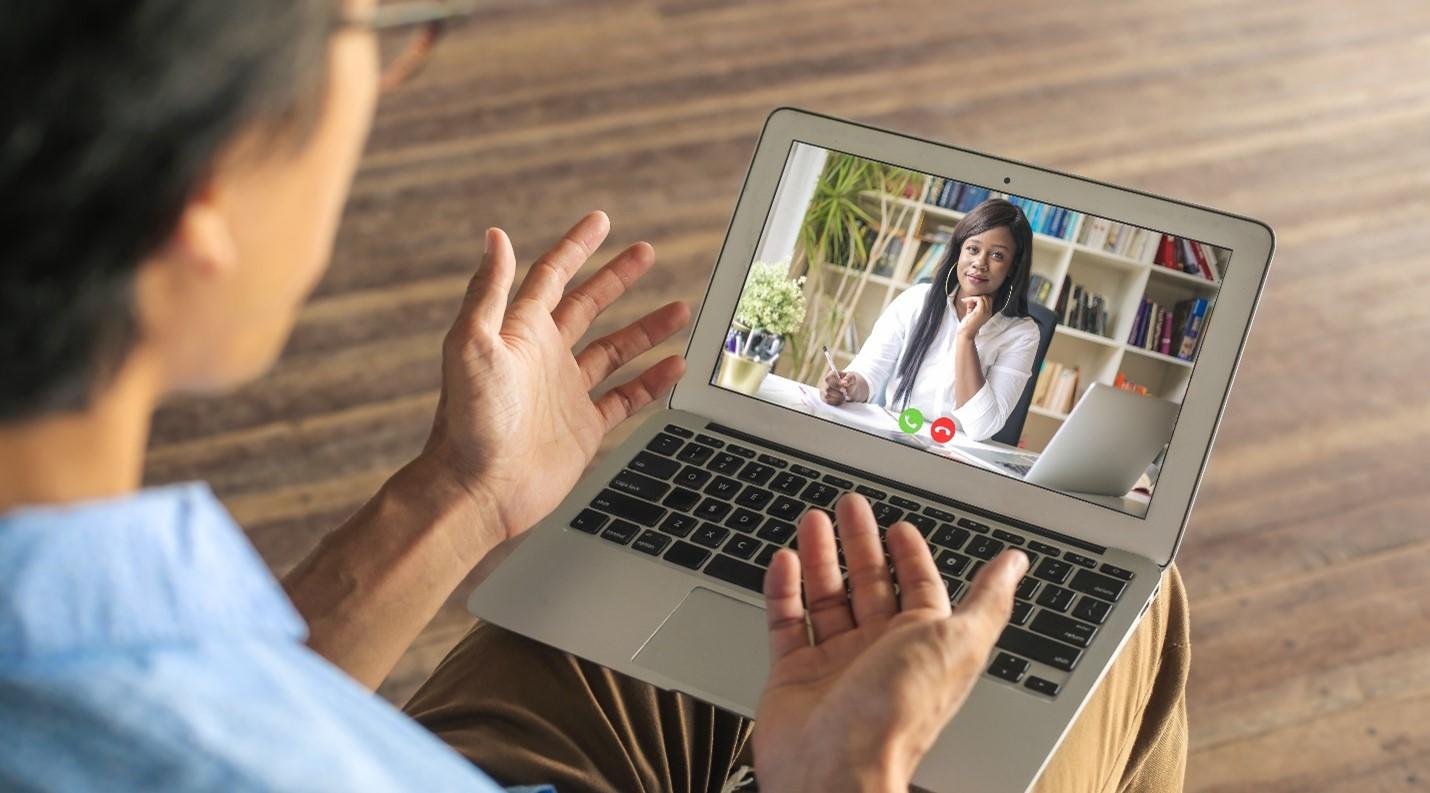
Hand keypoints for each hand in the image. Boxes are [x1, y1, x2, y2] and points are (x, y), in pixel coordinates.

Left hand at [421, 211, 690, 542]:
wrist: (478, 489)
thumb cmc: (469, 420)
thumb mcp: (472, 344)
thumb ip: (488, 290)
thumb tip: (495, 236)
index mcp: (520, 332)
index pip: (553, 276)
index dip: (577, 247)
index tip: (601, 222)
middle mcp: (545, 357)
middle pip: (588, 304)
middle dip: (616, 277)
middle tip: (646, 252)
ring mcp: (566, 392)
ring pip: (615, 350)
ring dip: (646, 328)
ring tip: (680, 308)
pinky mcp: (583, 427)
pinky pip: (626, 397)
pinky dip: (652, 381)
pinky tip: (674, 366)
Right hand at [753, 495, 1027, 791]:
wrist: (837, 766)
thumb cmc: (898, 712)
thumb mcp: (957, 642)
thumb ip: (988, 600)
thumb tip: (1017, 565)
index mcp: (921, 646)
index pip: (918, 589)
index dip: (910, 556)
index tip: (898, 526)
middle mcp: (878, 654)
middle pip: (869, 585)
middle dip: (860, 544)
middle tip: (849, 507)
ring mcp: (834, 665)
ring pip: (826, 599)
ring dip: (820, 558)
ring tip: (812, 522)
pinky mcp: (793, 676)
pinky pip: (787, 624)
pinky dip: (784, 591)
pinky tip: (784, 563)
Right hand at [822, 371, 868, 404]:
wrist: (849, 387)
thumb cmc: (849, 381)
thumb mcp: (852, 377)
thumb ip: (849, 378)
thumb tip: (844, 383)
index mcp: (831, 374)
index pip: (828, 379)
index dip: (836, 385)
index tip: (844, 389)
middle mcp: (825, 382)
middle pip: (827, 388)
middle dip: (838, 393)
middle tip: (845, 394)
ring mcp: (823, 390)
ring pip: (827, 396)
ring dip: (837, 398)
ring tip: (844, 397)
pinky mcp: (824, 397)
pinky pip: (828, 401)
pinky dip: (835, 402)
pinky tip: (841, 400)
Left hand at [957, 294, 992, 338]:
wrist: (966, 333)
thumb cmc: (967, 325)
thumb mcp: (970, 313)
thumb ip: (972, 306)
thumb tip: (971, 299)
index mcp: (987, 313)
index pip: (988, 300)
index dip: (979, 298)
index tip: (969, 301)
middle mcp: (988, 312)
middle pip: (987, 297)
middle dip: (977, 297)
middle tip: (968, 301)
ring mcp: (986, 312)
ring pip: (984, 297)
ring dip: (974, 297)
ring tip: (966, 301)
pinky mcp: (981, 311)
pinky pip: (979, 299)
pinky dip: (971, 298)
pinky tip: (965, 301)